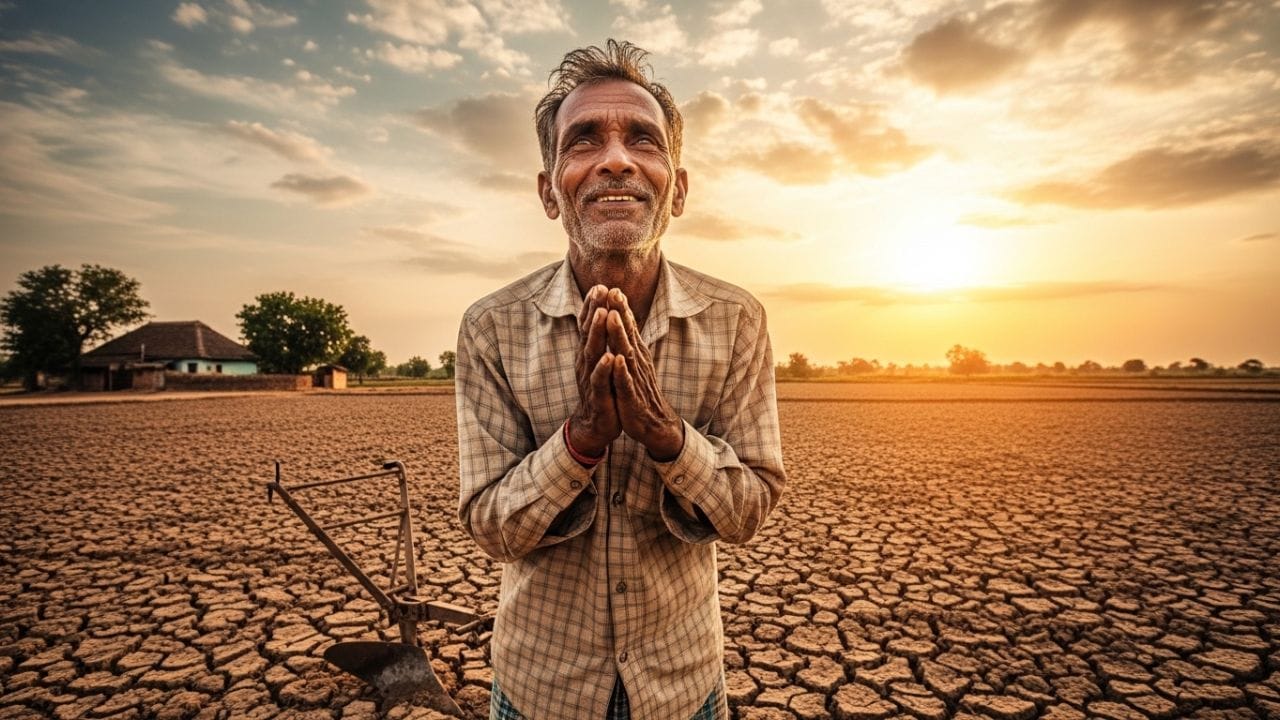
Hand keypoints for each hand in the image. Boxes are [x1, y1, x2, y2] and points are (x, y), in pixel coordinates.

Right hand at [570, 286, 620, 456]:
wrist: (597, 424)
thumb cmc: (602, 389)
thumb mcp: (600, 361)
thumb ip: (599, 340)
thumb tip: (602, 314)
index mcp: (588, 353)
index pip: (588, 326)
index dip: (593, 306)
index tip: (600, 285)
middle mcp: (586, 363)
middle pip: (588, 333)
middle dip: (594, 311)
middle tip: (599, 290)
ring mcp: (590, 379)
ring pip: (593, 353)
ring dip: (597, 333)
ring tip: (603, 314)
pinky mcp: (598, 396)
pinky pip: (600, 381)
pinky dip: (604, 368)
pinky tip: (609, 357)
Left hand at [604, 289, 683, 460]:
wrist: (653, 423)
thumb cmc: (639, 391)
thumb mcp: (633, 363)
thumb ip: (628, 341)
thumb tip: (622, 318)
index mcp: (635, 354)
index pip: (628, 328)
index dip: (621, 308)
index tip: (613, 287)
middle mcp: (637, 362)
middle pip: (628, 334)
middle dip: (620, 313)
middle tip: (614, 292)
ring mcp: (635, 379)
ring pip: (627, 354)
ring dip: (620, 335)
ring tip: (613, 316)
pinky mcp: (632, 398)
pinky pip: (625, 383)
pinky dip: (621, 371)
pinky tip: (616, 360)